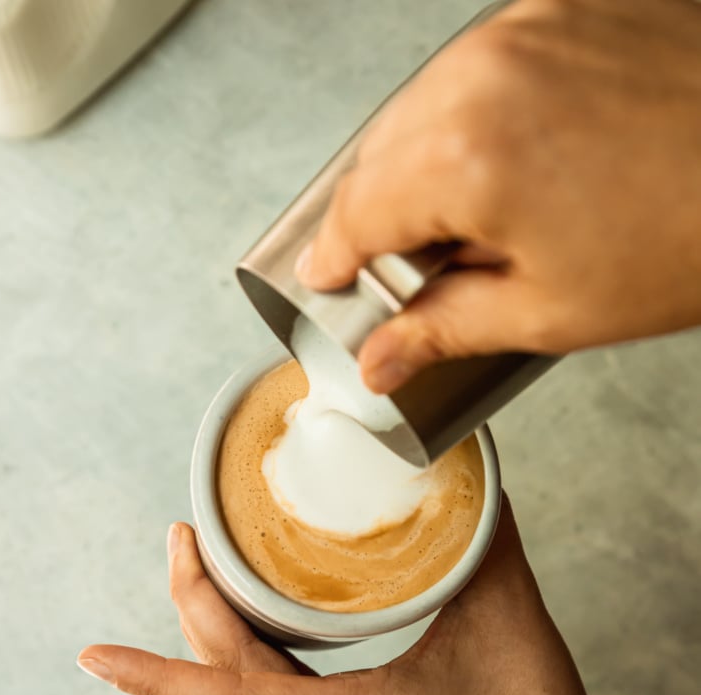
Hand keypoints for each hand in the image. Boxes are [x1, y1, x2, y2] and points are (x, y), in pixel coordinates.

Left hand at [77, 498, 606, 694]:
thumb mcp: (507, 618)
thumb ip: (479, 539)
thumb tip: (460, 475)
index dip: (156, 679)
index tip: (93, 657)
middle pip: (225, 682)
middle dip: (191, 607)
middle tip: (181, 536)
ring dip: (214, 631)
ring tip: (204, 561)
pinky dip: (248, 655)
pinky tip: (254, 613)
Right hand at [296, 0, 700, 392]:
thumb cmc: (692, 235)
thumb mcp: (550, 310)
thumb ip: (443, 330)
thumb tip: (378, 360)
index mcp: (465, 157)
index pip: (355, 212)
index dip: (333, 256)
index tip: (328, 275)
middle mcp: (479, 74)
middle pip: (378, 155)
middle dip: (376, 215)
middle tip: (402, 265)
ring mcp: (520, 28)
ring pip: (420, 106)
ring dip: (419, 164)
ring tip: (470, 218)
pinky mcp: (556, 9)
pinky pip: (475, 69)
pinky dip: (467, 118)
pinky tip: (507, 160)